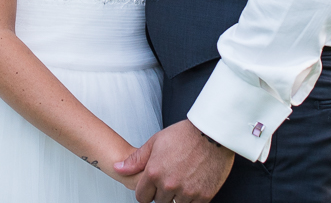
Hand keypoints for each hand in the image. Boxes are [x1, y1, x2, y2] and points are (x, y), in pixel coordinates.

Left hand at [113, 119, 234, 202]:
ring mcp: (187, 192)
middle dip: (161, 193)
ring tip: (182, 179)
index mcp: (154, 173)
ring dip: (176, 196)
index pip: (141, 197)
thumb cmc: (185, 135)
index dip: (145, 191)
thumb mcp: (155, 142)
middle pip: (158, 202)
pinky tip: (192, 184)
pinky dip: (191, 199)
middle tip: (170, 178)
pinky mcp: (203, 196)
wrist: (212, 134)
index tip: (151, 187)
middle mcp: (169, 185)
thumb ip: (136, 160)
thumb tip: (119, 168)